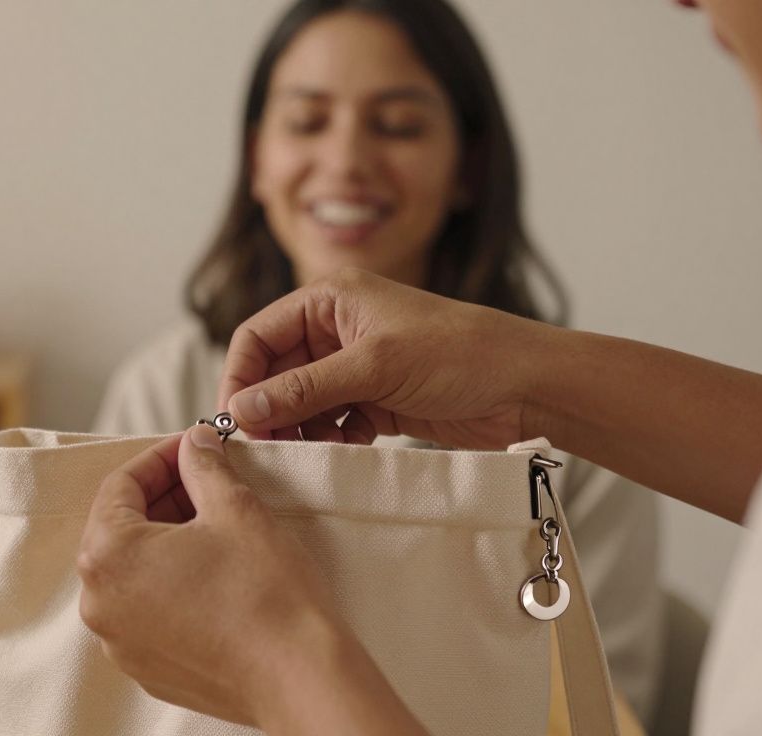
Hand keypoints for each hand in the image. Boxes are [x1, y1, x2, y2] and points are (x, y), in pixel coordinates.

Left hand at [77, 425, 424, 733]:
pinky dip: (172, 587)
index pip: (120, 485)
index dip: (160, 459)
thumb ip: (204, 466)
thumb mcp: (235, 508)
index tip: (192, 448)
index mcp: (108, 556)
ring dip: (167, 542)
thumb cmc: (266, 594)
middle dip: (163, 499)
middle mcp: (100, 603)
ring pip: (135, 572)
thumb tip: (194, 444)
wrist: (299, 677)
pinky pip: (148, 612)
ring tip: (215, 526)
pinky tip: (213, 575)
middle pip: (121, 529)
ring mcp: (121, 642)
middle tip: (207, 482)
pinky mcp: (148, 668)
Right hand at [219, 268, 549, 448]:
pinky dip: (327, 439)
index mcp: (330, 299)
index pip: (258, 335)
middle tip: (265, 449)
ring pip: (300, 401)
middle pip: (276, 372)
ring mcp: (356, 365)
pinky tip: (339, 451)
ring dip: (296, 429)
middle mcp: (337, 328)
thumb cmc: (459, 354)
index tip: (234, 421)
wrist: (527, 386)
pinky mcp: (375, 398)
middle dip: (268, 410)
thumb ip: (304, 389)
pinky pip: (330, 420)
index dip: (240, 377)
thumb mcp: (373, 367)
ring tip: (304, 454)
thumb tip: (241, 410)